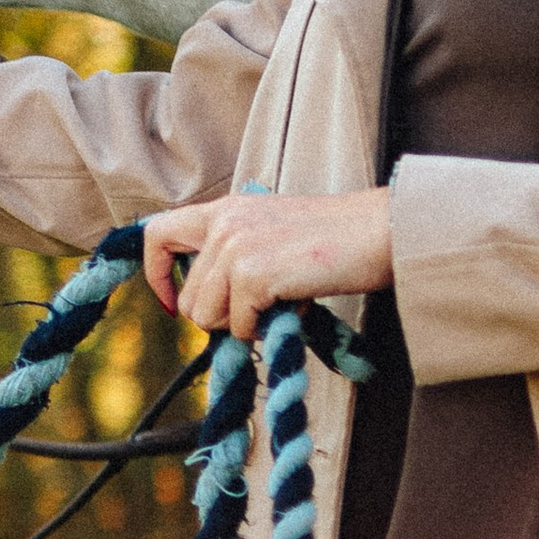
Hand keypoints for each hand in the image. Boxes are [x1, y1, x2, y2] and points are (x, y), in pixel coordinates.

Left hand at [143, 187, 393, 336]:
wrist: (381, 231)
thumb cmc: (337, 240)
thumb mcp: (272, 232)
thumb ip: (235, 255)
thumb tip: (210, 307)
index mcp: (226, 209)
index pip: (158, 235)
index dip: (157, 277)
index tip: (174, 305)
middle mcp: (223, 222)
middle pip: (188, 298)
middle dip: (221, 317)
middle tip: (261, 310)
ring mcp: (235, 246)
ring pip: (206, 317)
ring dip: (242, 325)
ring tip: (279, 304)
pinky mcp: (253, 272)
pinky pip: (239, 327)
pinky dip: (265, 329)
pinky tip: (293, 305)